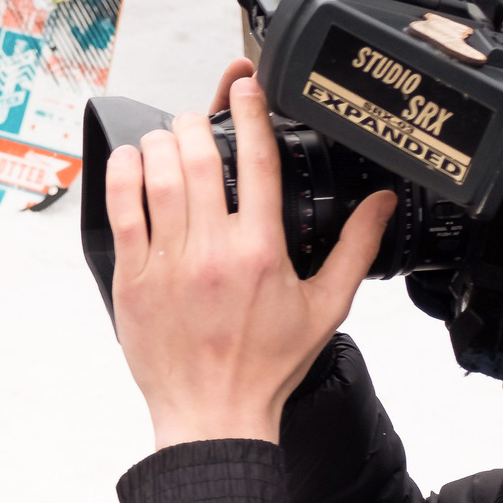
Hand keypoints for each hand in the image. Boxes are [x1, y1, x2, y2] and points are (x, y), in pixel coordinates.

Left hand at [104, 63, 395, 449]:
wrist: (214, 414)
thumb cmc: (266, 366)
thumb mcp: (325, 307)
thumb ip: (355, 248)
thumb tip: (381, 203)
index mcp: (261, 251)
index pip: (258, 162)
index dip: (250, 114)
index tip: (246, 87)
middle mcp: (212, 251)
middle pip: (199, 159)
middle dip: (198, 123)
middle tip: (201, 117)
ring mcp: (167, 263)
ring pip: (158, 177)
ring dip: (162, 143)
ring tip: (171, 136)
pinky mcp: (132, 279)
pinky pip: (121, 212)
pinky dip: (123, 176)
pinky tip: (132, 160)